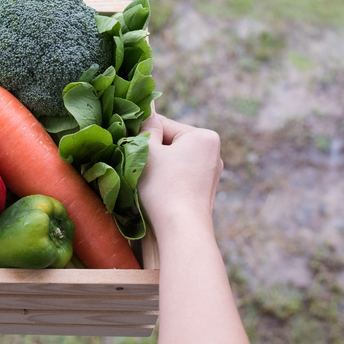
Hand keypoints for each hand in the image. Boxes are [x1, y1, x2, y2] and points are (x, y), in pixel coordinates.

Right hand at [138, 114, 222, 237]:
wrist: (181, 229)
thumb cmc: (163, 186)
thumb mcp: (147, 151)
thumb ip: (146, 129)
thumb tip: (148, 114)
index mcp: (204, 136)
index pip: (163, 125)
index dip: (143, 136)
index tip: (130, 149)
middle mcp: (213, 152)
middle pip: (169, 143)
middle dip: (152, 152)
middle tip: (137, 167)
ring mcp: (211, 173)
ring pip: (173, 160)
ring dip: (157, 167)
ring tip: (147, 182)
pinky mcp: (204, 191)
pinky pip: (180, 176)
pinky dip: (167, 181)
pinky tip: (158, 193)